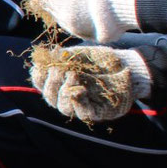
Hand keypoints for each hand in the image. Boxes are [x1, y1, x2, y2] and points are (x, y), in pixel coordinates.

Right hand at [31, 44, 152, 123]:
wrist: (128, 65)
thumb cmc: (103, 59)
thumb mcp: (81, 54)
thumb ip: (62, 57)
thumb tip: (45, 56)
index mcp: (61, 82)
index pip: (41, 83)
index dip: (38, 76)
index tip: (41, 66)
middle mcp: (68, 95)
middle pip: (50, 97)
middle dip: (52, 83)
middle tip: (60, 70)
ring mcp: (82, 105)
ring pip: (63, 107)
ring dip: (64, 92)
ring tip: (73, 76)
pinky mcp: (97, 112)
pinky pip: (83, 113)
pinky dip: (78, 103)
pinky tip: (79, 91)